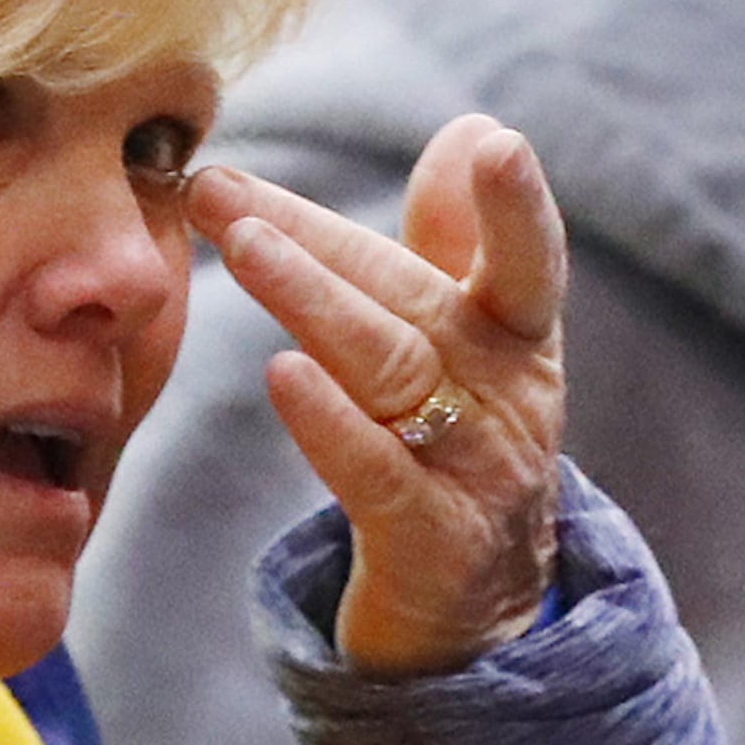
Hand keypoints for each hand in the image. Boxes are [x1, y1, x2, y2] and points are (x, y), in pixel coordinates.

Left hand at [186, 114, 566, 676]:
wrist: (475, 618)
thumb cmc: (458, 452)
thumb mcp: (473, 346)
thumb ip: (460, 243)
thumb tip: (470, 127)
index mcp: (518, 340)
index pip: (524, 261)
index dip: (516, 207)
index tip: (496, 145)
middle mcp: (509, 400)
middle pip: (413, 301)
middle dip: (315, 235)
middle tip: (220, 189)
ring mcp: (475, 474)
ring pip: (392, 372)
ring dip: (313, 302)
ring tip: (242, 248)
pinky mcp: (430, 544)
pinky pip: (377, 475)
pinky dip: (330, 424)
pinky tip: (281, 375)